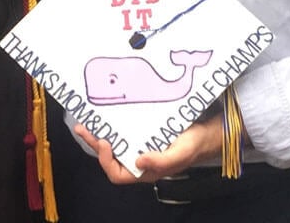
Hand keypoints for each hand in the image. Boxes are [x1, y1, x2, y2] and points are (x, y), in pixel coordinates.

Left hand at [74, 117, 221, 183]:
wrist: (205, 133)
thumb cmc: (193, 146)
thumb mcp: (180, 154)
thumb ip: (162, 161)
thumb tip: (139, 162)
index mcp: (144, 171)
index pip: (118, 174)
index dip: (106, 161)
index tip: (105, 142)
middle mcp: (138, 160)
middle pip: (110, 158)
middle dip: (95, 144)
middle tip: (84, 128)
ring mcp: (139, 147)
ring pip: (114, 144)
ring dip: (99, 134)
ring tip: (86, 122)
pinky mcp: (142, 133)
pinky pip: (122, 132)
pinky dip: (112, 125)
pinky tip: (105, 115)